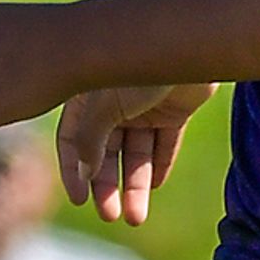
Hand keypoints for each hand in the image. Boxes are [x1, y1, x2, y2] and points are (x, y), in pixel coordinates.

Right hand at [56, 81, 215, 225]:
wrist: (188, 43)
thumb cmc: (137, 68)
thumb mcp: (104, 106)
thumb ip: (89, 138)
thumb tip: (81, 168)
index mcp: (86, 100)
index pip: (71, 142)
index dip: (73, 171)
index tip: (79, 199)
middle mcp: (112, 105)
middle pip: (105, 154)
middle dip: (106, 185)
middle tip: (110, 214)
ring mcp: (143, 108)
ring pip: (135, 154)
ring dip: (134, 185)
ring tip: (136, 216)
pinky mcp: (174, 110)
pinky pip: (164, 144)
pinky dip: (160, 164)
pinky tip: (155, 187)